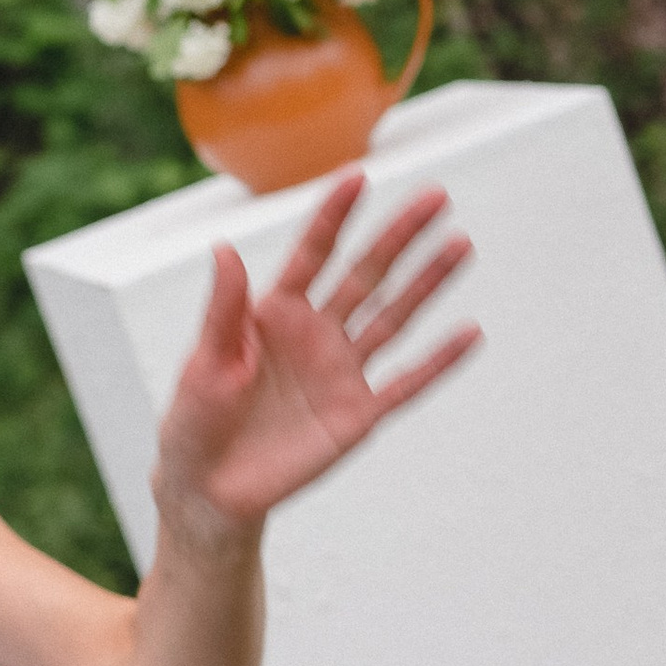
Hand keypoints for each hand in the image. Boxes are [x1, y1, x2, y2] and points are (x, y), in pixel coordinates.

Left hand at [155, 173, 479, 534]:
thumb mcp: (204, 362)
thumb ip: (224, 309)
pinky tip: (471, 333)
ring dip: (427, 283)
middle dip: (399, 236)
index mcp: (274, 314)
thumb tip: (223, 248)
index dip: (334, 216)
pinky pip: (406, 385)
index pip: (312, 254)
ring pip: (392, 318)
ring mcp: (340, 371)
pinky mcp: (357, 415)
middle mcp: (315, 333)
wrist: (208, 489)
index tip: (358, 176)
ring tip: (461, 245)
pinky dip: (438, 362)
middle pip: (365, 275)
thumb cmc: (194, 421)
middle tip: (437, 195)